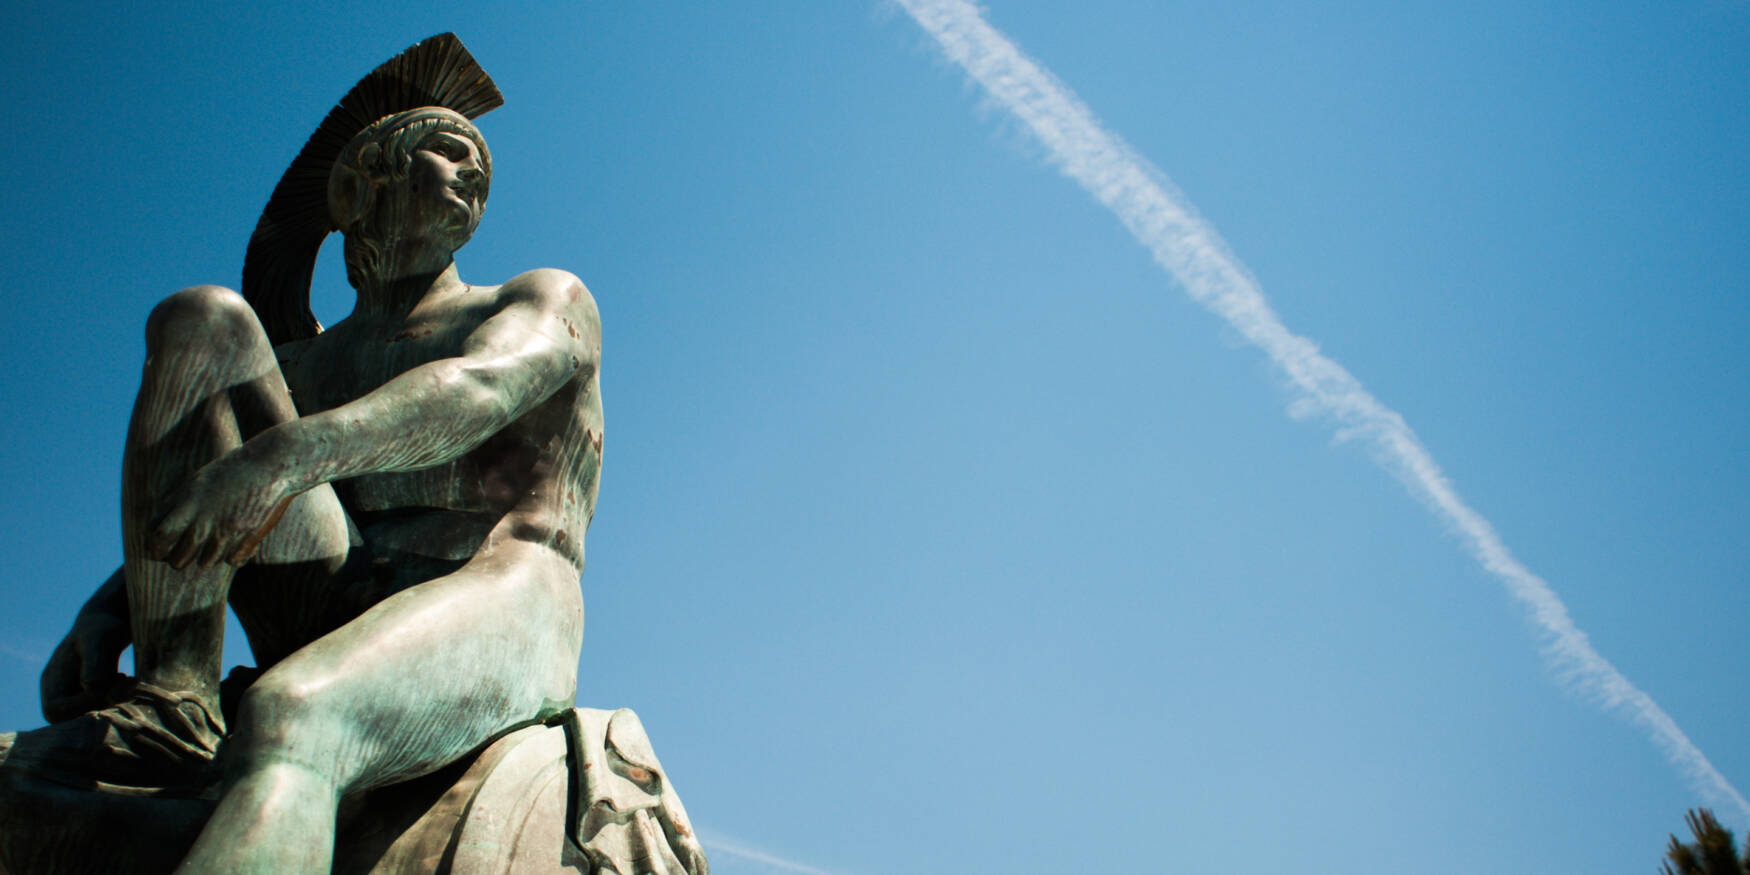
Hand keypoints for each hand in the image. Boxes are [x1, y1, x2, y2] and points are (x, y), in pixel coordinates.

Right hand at [40, 606, 130, 722]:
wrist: (113, 622)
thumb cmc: (104, 628)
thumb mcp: (101, 640)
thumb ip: (95, 664)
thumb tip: (91, 690)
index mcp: (51, 681)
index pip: (55, 712)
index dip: (82, 705)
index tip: (109, 681)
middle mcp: (58, 693)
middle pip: (73, 720)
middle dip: (101, 704)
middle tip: (123, 680)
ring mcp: (73, 697)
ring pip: (90, 717)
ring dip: (112, 703)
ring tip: (124, 678)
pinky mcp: (91, 698)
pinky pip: (102, 711)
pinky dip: (117, 701)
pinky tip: (127, 681)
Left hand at [148, 449, 295, 568]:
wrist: (274, 462)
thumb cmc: (233, 469)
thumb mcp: (199, 481)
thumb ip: (177, 503)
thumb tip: (157, 524)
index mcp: (188, 503)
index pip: (159, 537)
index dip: (155, 547)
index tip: (159, 549)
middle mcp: (205, 519)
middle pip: (179, 558)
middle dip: (178, 560)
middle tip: (182, 555)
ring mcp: (228, 530)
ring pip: (206, 563)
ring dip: (208, 557)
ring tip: (213, 545)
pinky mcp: (249, 536)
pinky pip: (233, 561)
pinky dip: (233, 555)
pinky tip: (236, 543)